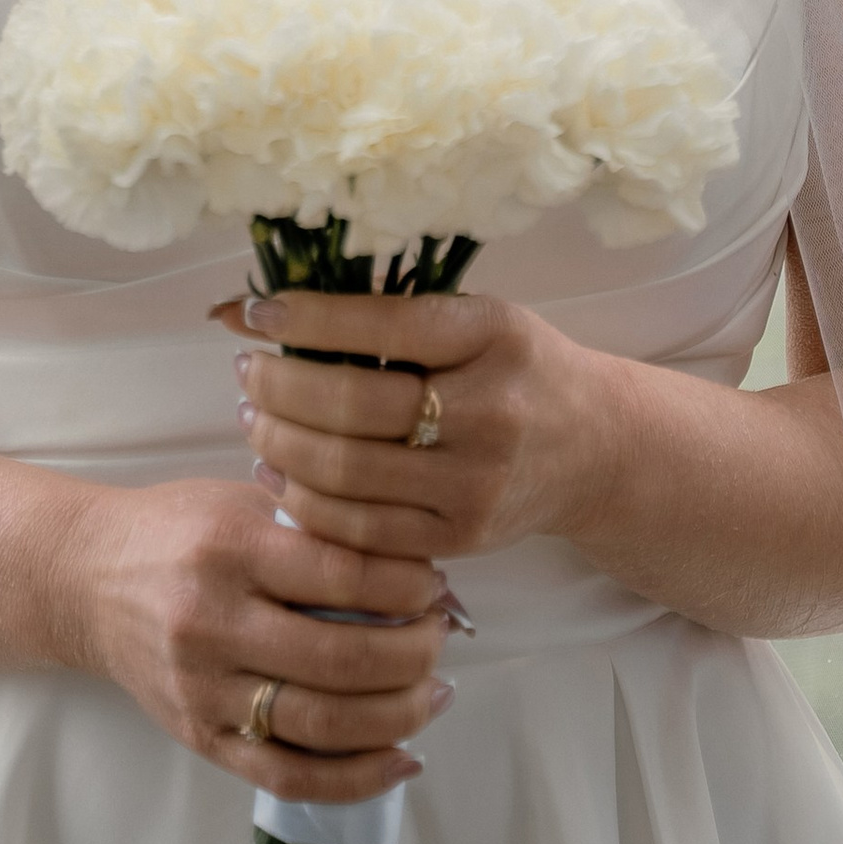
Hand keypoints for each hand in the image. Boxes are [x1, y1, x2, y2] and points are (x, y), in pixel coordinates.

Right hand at [60, 477, 450, 805]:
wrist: (87, 577)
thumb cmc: (178, 529)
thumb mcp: (242, 501)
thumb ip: (319, 530)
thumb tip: (418, 570)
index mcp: (231, 548)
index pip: (342, 575)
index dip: (406, 587)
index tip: (435, 586)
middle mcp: (214, 622)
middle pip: (340, 660)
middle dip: (413, 656)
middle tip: (442, 640)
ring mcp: (205, 690)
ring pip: (321, 725)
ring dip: (398, 717)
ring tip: (434, 694)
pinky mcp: (200, 738)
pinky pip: (288, 775)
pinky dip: (355, 777)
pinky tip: (402, 758)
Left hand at [219, 289, 619, 567]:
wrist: (596, 449)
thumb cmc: (517, 368)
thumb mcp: (478, 319)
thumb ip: (388, 312)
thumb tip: (265, 304)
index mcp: (495, 335)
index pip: (387, 326)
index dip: (308, 318)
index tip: (256, 311)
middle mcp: (491, 412)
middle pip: (355, 406)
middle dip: (278, 387)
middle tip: (246, 371)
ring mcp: (475, 484)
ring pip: (346, 473)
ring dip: (279, 441)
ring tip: (253, 417)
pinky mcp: (459, 539)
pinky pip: (359, 530)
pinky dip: (302, 500)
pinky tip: (277, 470)